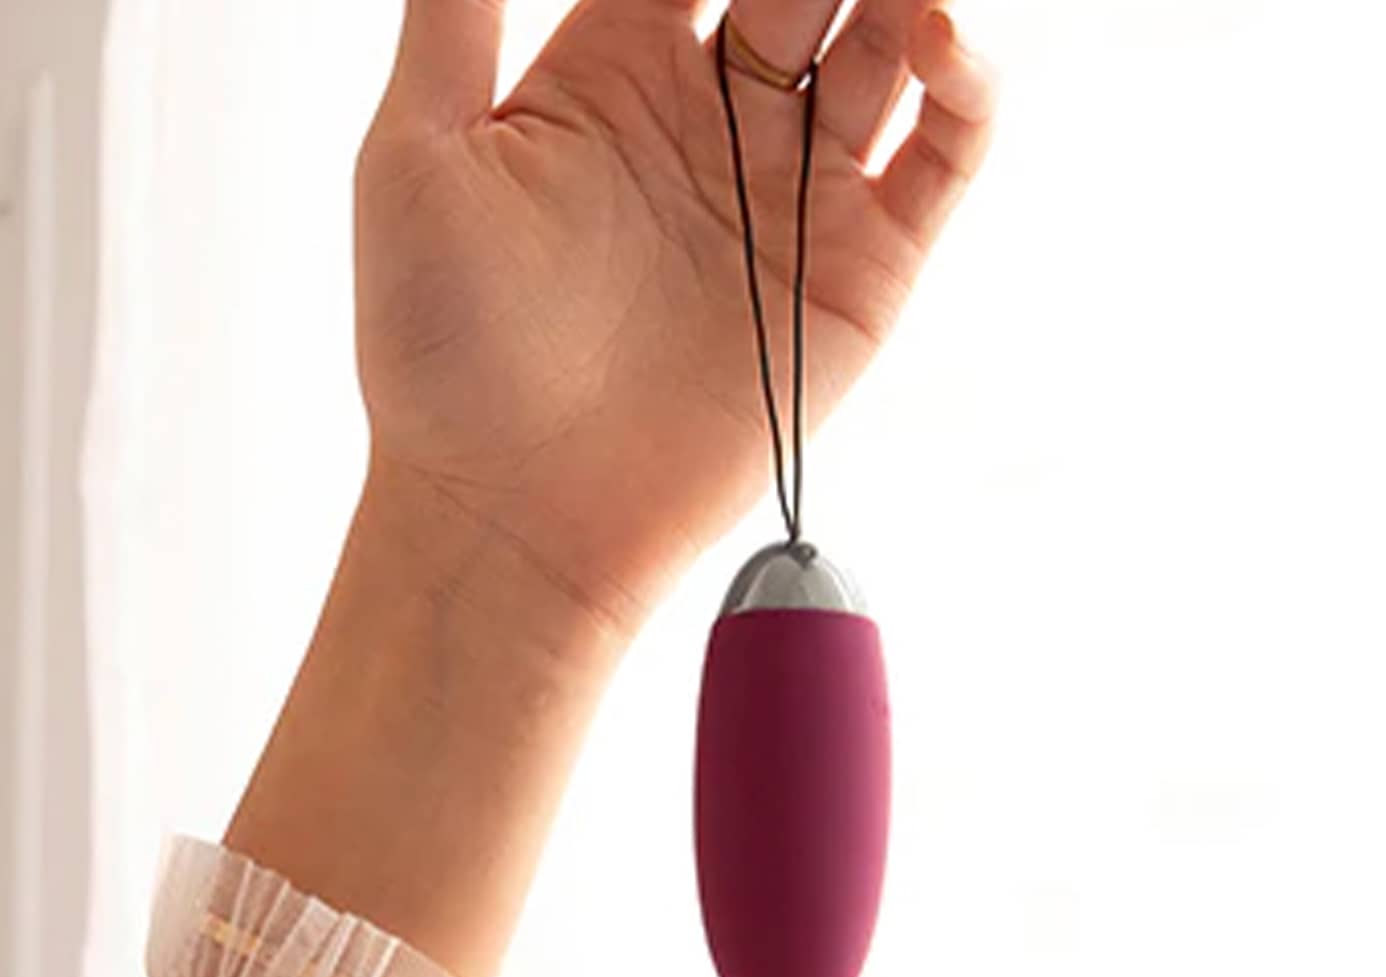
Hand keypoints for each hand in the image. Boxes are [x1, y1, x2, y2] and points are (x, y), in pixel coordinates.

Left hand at [356, 1, 998, 634]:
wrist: (513, 517)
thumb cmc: (443, 359)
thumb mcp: (418, 156)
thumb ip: (456, 8)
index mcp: (615, 63)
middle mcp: (715, 112)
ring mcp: (792, 188)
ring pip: (888, 35)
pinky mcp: (859, 270)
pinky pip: (944, 151)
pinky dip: (967, 82)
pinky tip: (938, 36)